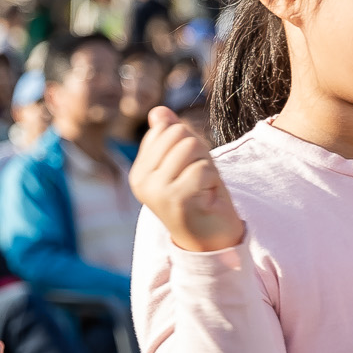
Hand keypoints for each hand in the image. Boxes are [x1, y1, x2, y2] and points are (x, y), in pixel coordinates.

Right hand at [130, 106, 242, 252]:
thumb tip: (158, 111)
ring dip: (207, 165)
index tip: (188, 170)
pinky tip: (207, 197)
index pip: (166, 128)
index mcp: (140, 172)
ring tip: (203, 187)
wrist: (210, 242)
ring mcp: (157, 191)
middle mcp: (142, 181)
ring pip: (191, 146)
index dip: (187, 143)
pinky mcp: (176, 198)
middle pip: (178, 133)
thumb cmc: (200, 199)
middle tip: (200, 179)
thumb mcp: (184, 164)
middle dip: (198, 151)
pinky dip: (213, 179)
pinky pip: (203, 167)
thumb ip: (170, 138)